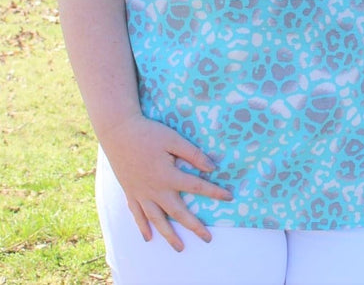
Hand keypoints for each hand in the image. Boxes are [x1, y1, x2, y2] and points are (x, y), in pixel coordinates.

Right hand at [100, 114, 232, 250]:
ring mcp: (141, 193)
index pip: (196, 186)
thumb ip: (192, 154)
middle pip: (178, 212)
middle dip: (194, 226)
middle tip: (208, 238)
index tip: (229, 197)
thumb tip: (211, 168)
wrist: (118, 132)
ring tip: (179, 248)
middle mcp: (156, 189)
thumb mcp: (173, 138)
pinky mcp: (130, 192)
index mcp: (168, 175)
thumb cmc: (148, 133)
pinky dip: (142, 227)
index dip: (214, 192)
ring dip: (169, 235)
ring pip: (157, 219)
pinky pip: (137, 214)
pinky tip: (148, 238)